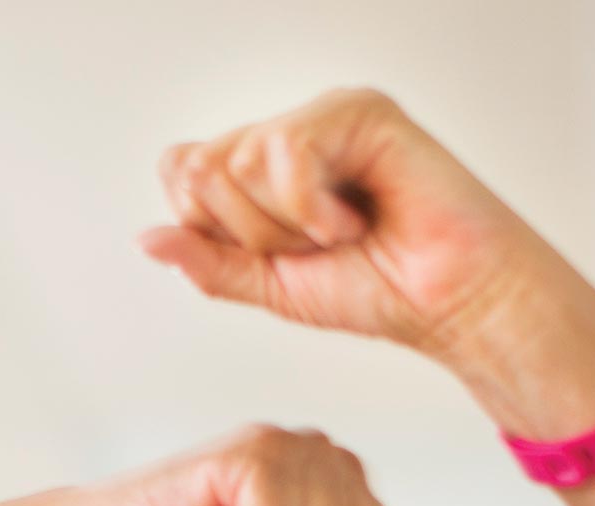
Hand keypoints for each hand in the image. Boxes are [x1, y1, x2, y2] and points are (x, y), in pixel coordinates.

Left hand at [140, 88, 542, 358]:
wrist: (449, 306)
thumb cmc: (380, 290)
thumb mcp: (270, 287)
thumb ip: (209, 262)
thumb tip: (145, 240)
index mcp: (263, 166)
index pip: (182, 169)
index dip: (210, 228)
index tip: (278, 255)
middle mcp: (288, 132)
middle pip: (200, 167)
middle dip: (250, 233)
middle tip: (315, 246)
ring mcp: (324, 115)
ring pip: (238, 161)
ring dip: (285, 226)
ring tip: (341, 233)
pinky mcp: (359, 111)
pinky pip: (286, 151)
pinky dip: (312, 208)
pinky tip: (355, 218)